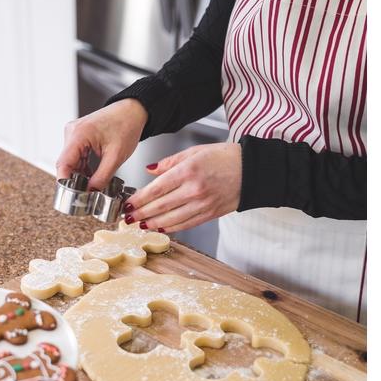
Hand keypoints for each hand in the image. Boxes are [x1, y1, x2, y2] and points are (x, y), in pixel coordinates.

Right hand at [56, 99, 146, 190]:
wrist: (133, 110)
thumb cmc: (127, 124)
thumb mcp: (116, 156)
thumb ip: (102, 177)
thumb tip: (91, 192)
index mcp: (79, 134)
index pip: (63, 163)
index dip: (64, 182)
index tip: (69, 196)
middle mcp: (72, 132)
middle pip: (65, 164)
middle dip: (73, 181)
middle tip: (84, 196)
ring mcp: (74, 133)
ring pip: (70, 162)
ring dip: (78, 175)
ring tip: (90, 187)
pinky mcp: (79, 136)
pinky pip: (76, 156)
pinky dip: (82, 168)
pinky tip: (90, 177)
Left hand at [123, 142, 241, 232]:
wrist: (252, 170)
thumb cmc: (225, 158)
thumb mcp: (195, 152)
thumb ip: (170, 162)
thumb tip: (150, 171)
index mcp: (188, 171)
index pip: (156, 189)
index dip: (139, 199)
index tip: (128, 204)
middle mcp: (194, 190)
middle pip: (160, 206)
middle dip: (141, 213)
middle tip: (127, 218)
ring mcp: (202, 204)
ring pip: (171, 219)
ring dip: (153, 223)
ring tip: (140, 224)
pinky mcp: (210, 214)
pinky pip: (185, 224)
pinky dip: (170, 228)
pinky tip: (160, 227)